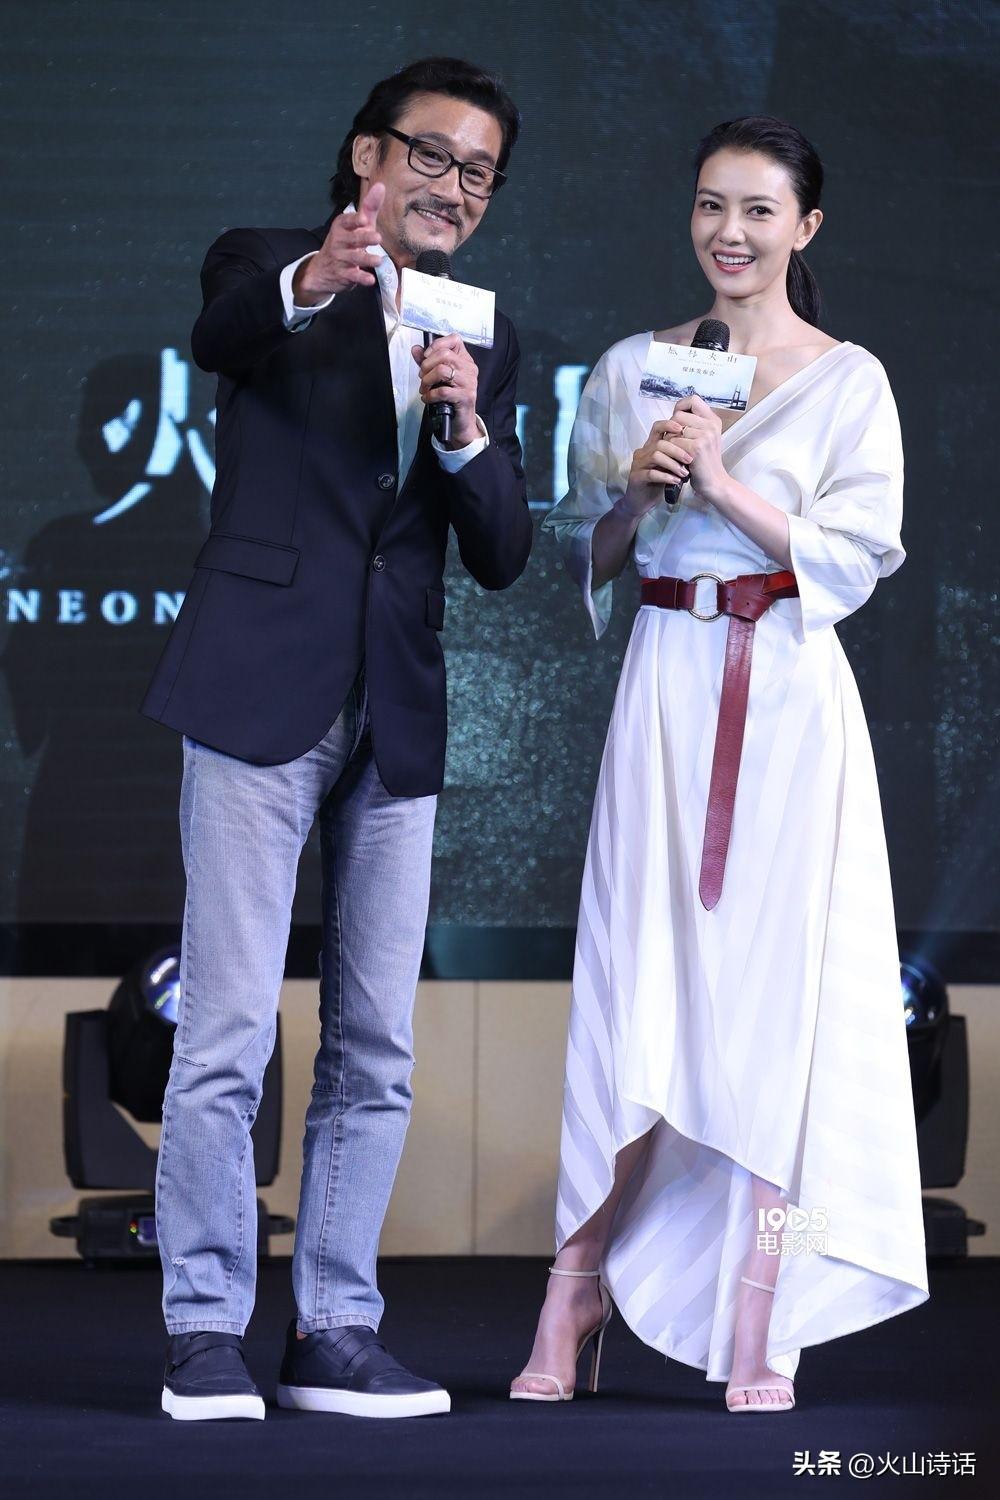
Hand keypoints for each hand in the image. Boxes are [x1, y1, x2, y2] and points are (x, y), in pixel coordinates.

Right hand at [292, 183, 385, 302]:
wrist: (322, 270)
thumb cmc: (345, 242)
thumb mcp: (357, 224)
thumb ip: (369, 207)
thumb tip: (381, 186)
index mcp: (342, 225)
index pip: (347, 221)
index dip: (355, 220)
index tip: (364, 219)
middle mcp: (339, 241)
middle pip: (353, 238)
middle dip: (364, 238)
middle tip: (377, 238)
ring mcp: (340, 258)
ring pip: (354, 257)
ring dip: (366, 259)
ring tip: (378, 260)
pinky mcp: (343, 274)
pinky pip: (353, 276)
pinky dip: (361, 278)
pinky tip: (370, 280)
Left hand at [410, 334, 479, 446]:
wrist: (461, 420)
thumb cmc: (451, 397)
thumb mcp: (438, 377)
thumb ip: (427, 362)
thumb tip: (416, 349)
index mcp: (465, 360)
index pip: (454, 340)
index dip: (437, 345)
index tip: (426, 356)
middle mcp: (469, 369)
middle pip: (444, 355)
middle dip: (427, 365)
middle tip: (423, 376)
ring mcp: (469, 382)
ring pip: (442, 371)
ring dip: (427, 380)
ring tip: (424, 388)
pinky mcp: (465, 396)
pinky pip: (442, 391)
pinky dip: (430, 395)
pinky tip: (428, 398)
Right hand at [622, 419, 692, 516]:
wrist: (641, 502)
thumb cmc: (657, 482)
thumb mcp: (668, 466)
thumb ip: (676, 455)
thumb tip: (696, 445)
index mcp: (650, 446)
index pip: (657, 427)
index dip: (669, 425)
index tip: (683, 430)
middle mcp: (642, 452)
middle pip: (660, 443)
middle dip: (677, 450)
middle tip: (690, 459)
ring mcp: (638, 465)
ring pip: (656, 456)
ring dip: (673, 464)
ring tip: (684, 473)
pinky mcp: (636, 478)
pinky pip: (651, 473)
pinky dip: (666, 476)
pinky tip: (676, 481)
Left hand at [662, 395, 727, 503]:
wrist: (714, 482)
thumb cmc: (704, 462)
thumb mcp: (704, 438)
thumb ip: (694, 424)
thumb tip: (676, 413)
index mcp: (713, 420)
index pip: (693, 400)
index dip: (681, 406)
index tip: (677, 418)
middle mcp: (711, 425)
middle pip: (679, 415)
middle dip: (671, 428)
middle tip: (675, 441)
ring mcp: (705, 436)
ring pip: (674, 429)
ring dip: (669, 441)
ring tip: (676, 451)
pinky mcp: (697, 448)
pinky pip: (674, 442)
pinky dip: (671, 451)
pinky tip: (676, 459)